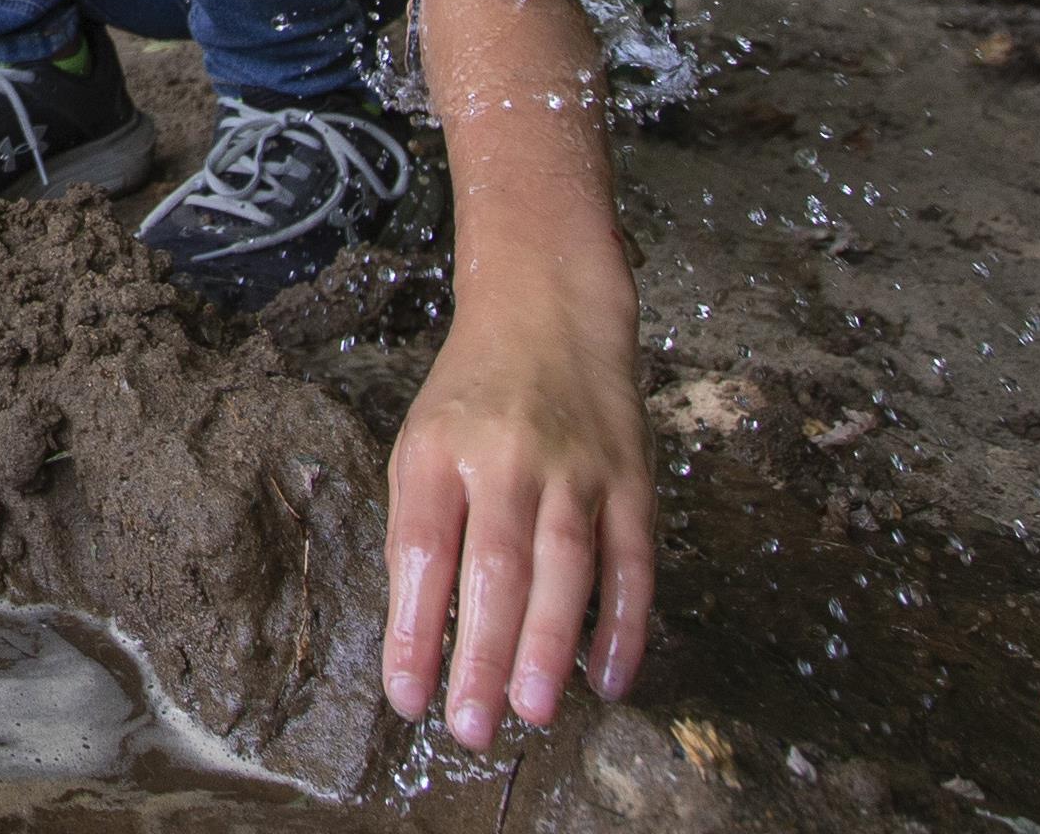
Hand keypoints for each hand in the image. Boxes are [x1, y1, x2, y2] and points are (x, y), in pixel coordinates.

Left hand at [380, 272, 654, 748]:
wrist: (548, 310)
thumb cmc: (471, 396)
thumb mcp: (418, 445)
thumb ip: (420, 530)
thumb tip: (421, 633)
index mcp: (437, 454)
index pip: (420, 552)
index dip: (414, 630)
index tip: (407, 697)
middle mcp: (505, 459)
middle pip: (493, 569)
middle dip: (482, 657)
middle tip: (472, 728)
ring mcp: (575, 469)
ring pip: (564, 568)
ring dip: (548, 648)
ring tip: (532, 712)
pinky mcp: (631, 478)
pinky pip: (632, 560)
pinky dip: (626, 623)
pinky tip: (611, 676)